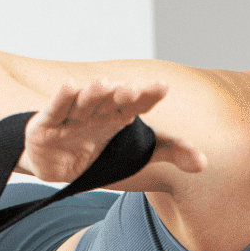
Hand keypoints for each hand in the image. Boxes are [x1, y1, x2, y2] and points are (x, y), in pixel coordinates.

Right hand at [21, 79, 205, 181]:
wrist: (56, 165)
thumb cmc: (98, 151)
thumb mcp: (137, 154)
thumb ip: (170, 153)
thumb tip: (204, 162)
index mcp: (119, 115)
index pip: (138, 103)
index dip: (148, 95)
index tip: (162, 86)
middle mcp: (97, 112)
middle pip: (111, 101)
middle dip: (121, 95)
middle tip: (133, 91)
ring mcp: (72, 117)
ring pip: (85, 102)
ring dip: (94, 94)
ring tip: (106, 85)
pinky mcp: (45, 125)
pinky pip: (56, 110)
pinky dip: (62, 98)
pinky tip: (70, 86)